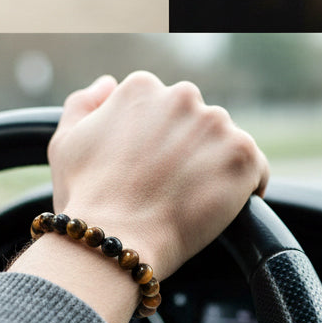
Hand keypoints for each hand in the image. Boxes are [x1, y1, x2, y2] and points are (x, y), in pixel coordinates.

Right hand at [47, 72, 268, 278]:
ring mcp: (215, 124)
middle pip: (196, 122)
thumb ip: (85, 104)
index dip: (157, 143)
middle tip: (170, 188)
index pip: (163, 108)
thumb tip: (108, 83)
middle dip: (188, 150)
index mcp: (142, 88)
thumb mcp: (66, 143)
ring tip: (190, 200)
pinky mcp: (242, 154)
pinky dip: (246, 187)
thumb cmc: (86, 198)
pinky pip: (255, 168)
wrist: (114, 239)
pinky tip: (221, 206)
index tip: (150, 169)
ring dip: (215, 166)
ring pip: (225, 143)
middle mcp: (182, 96)